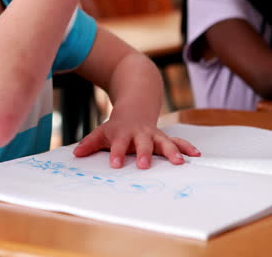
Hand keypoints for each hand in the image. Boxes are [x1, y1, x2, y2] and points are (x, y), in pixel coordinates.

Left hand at [73, 118, 200, 168]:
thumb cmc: (117, 126)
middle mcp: (140, 134)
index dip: (117, 154)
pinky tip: (195, 155)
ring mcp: (154, 135)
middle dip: (144, 154)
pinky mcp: (165, 137)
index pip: (118, 145)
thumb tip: (76, 154)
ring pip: (164, 142)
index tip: (116, 165)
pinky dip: (186, 147)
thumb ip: (90, 143)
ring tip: (179, 163)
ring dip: (172, 152)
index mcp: (123, 134)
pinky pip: (177, 141)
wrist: (135, 106)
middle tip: (144, 165)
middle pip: (143, 144)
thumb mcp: (102, 132)